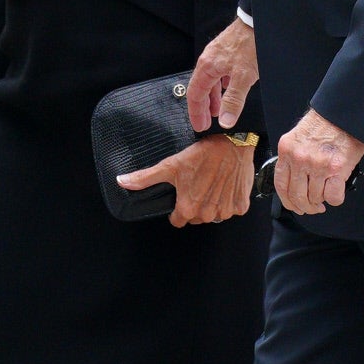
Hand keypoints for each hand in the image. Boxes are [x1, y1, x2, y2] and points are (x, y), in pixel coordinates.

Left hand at [118, 135, 255, 227]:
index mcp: (188, 208)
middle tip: (198, 185)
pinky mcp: (241, 206)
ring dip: (213, 203)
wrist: (232, 143)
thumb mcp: (170, 165)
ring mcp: (226, 211)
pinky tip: (226, 184)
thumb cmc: (202, 153)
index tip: (183, 195)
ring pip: (215, 215)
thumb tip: (121, 181)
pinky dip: (230, 199)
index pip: (178, 220)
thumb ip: (145, 178)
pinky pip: (233, 209)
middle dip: (196, 205)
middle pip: (197, 218)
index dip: (178, 209)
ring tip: (213, 182)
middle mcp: (208, 214)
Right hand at [187, 18, 258, 132]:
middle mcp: (208, 60)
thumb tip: (225, 122)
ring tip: (218, 110)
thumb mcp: (244, 76)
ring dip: (213, 97)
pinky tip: (228, 89)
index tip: (199, 126)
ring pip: (210, 80)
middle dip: (203, 107)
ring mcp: (217, 54)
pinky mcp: (228, 51)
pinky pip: (219, 73)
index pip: (195, 95)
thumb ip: (233, 100)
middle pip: (200, 88)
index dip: (196, 113)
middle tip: (206, 123)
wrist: (259, 20)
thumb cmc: (251, 44)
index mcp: (207, 67)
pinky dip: (221, 86)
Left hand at [274, 110, 363, 214]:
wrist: (345, 112)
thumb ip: (294, 157)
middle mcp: (300, 158)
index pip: (281, 184)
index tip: (294, 205)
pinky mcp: (336, 169)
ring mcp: (317, 164)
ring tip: (327, 195)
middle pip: (297, 195)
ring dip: (322, 201)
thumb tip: (295, 180)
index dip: (287, 201)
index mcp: (287, 150)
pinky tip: (337, 191)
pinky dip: (336, 199)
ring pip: (315, 198)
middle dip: (306, 206)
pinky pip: (333, 197)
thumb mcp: (299, 137)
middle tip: (313, 207)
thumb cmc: (327, 122)